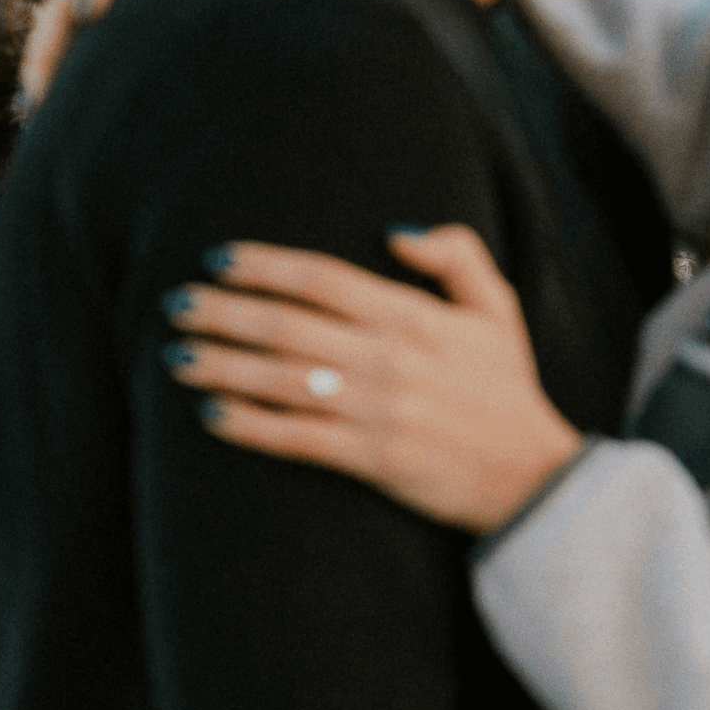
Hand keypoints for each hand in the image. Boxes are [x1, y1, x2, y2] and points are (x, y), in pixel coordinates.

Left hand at [170, 226, 582, 532]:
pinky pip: (296, 439)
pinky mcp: (373, 460)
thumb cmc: (507, 390)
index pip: (323, 279)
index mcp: (416, 318)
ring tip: (176, 355)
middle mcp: (391, 360)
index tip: (218, 259)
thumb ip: (457, 254)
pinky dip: (249, 426)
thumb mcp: (499, 310)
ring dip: (221, 365)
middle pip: (287, 325)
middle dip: (223, 311)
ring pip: (281, 380)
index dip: (265, 265)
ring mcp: (380, 411)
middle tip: (175, 305)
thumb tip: (396, 232)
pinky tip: (210, 415)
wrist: (534, 477)